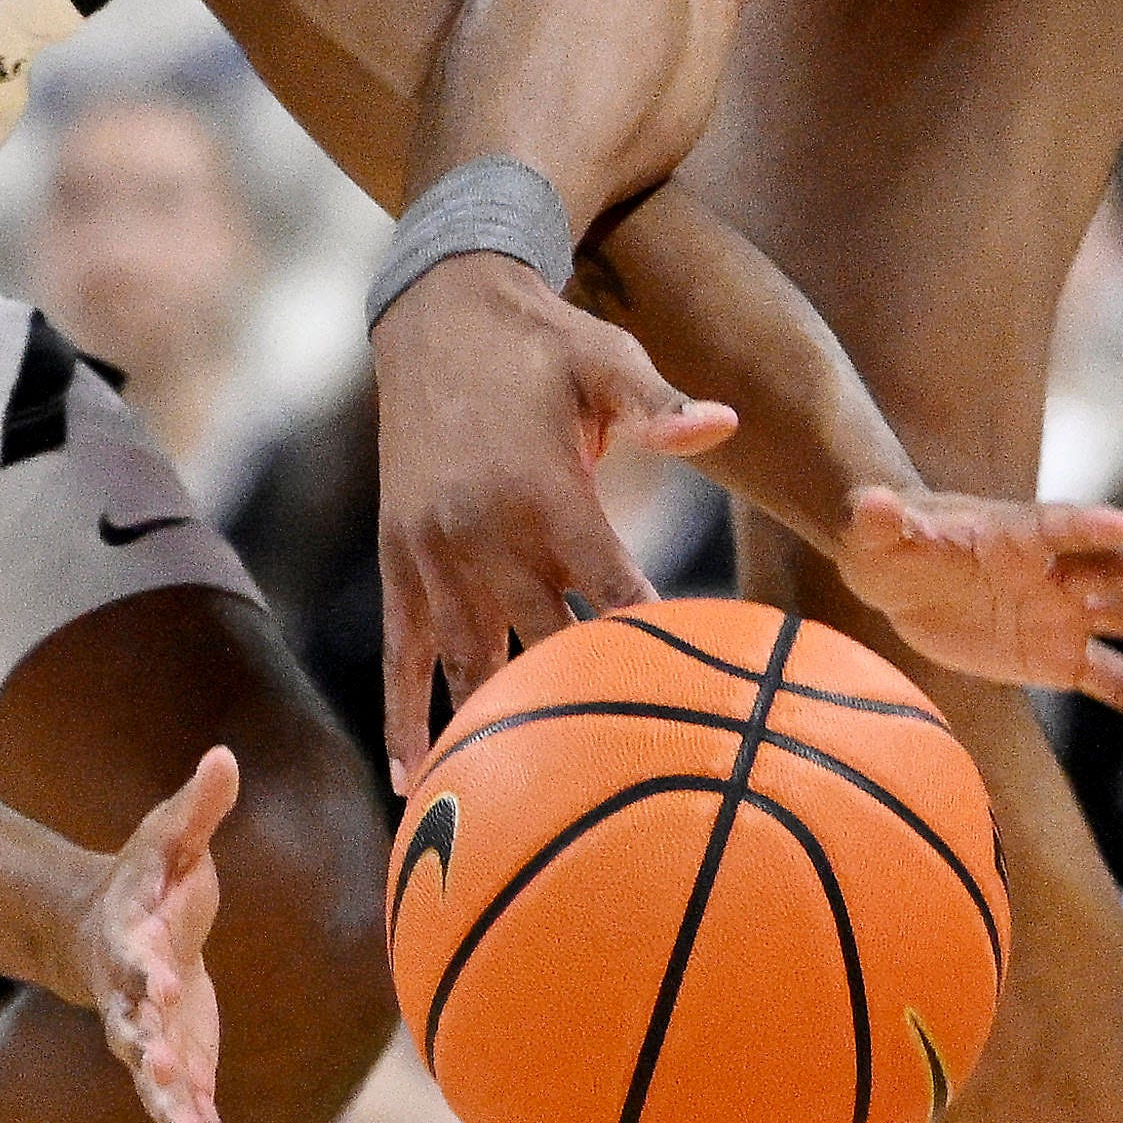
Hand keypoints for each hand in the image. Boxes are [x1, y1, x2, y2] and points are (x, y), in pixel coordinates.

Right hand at [75, 748, 242, 1122]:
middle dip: (155, 1062)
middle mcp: (135, 1006)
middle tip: (168, 1089)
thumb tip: (224, 756)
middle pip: (141, 1036)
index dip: (149, 967)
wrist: (103, 934)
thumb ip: (199, 807)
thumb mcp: (170, 838)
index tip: (162, 979)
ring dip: (179, 1121)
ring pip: (163, 1093)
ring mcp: (152, 1047)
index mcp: (134, 945)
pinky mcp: (177, 1075)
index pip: (139, 956)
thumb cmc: (148, 880)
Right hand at [370, 254, 734, 788]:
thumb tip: (723, 423)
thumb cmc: (544, 340)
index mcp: (550, 496)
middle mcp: (487, 536)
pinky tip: (414, 781)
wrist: (438, 308)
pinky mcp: (399, 558)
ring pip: (469, 666)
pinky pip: (400, 655)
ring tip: (511, 814)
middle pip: (546, 649)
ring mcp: (436, 554)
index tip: (686, 717)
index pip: (613, 597)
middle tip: (622, 791)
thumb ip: (662, 408)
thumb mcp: (608, 361)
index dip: (650, 656)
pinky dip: (403, 719)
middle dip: (583, 714)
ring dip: (493, 736)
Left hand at [838, 486, 1122, 740]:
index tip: (1120, 525)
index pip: (1055, 526)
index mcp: (1018, 533)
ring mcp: (1068, 615)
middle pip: (1116, 574)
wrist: (906, 574)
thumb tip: (867, 506)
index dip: (1083, 525)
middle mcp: (1058, 570)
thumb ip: (878, 522)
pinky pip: (1120, 685)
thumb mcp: (877, 535)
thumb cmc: (893, 543)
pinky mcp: (1063, 659)